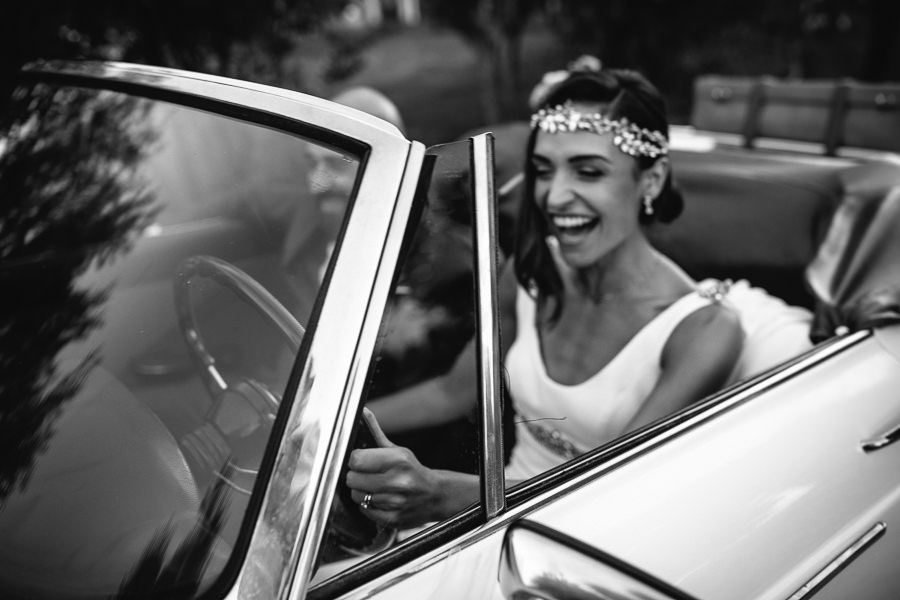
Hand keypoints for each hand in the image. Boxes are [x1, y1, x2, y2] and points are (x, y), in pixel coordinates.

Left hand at [346, 408, 444, 528]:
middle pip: (352, 479)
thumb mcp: (398, 449)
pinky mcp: (392, 519)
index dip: (355, 460)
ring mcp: (395, 502)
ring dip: (361, 491)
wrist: (435, 495)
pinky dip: (368, 505)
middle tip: (366, 475)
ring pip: (357, 495)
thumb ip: (376, 431)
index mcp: (398, 459)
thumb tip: (363, 411)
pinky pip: (364, 510)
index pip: (356, 459)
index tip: (360, 460)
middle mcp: (398, 481)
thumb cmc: (412, 470)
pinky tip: (380, 499)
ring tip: (374, 487)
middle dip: (356, 476)